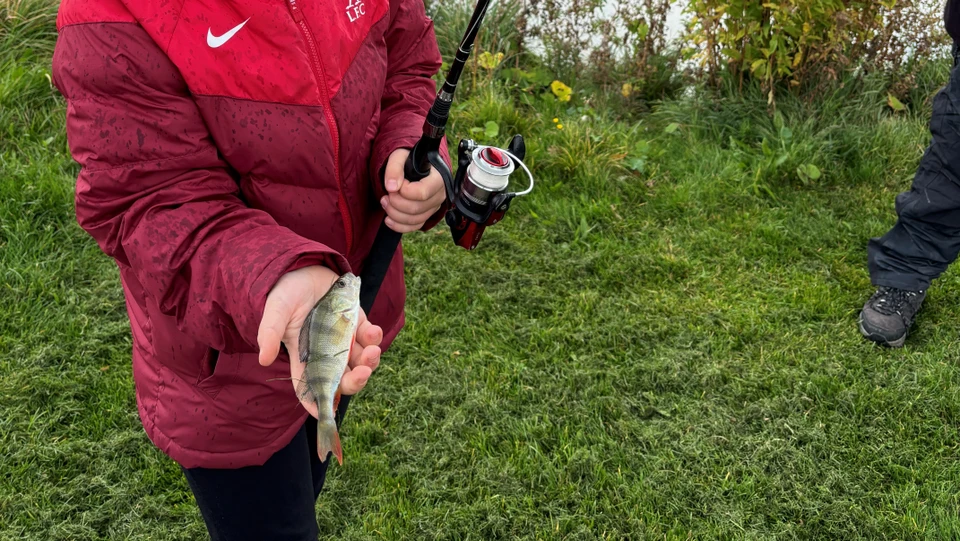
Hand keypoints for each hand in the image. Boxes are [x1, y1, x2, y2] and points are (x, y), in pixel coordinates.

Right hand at [257, 266, 382, 416]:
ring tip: (372, 351)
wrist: (302, 266)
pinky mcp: (357, 322)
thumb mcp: (275, 312)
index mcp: (305, 357)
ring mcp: (343, 339)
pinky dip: (374, 337)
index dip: (317, 403)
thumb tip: (264, 359)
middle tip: (362, 373)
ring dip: (369, 361)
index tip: (324, 414)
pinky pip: (370, 337)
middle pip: (343, 379)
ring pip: (360, 361)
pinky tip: (371, 330)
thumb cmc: (285, 292)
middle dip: (355, 381)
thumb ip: (270, 333)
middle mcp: (326, 353)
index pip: (311, 387)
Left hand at [381, 148, 445, 232]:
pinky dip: (399, 226)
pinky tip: (388, 220)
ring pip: (415, 219)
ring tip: (384, 202)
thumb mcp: (400, 156)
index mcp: (438, 178)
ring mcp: (434, 207)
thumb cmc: (409, 159)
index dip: (405, 191)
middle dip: (396, 203)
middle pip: (417, 208)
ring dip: (395, 214)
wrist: (414, 166)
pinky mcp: (426, 215)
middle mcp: (439, 195)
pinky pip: (415, 227)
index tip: (395, 184)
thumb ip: (394, 168)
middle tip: (385, 194)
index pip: (422, 192)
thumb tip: (391, 187)